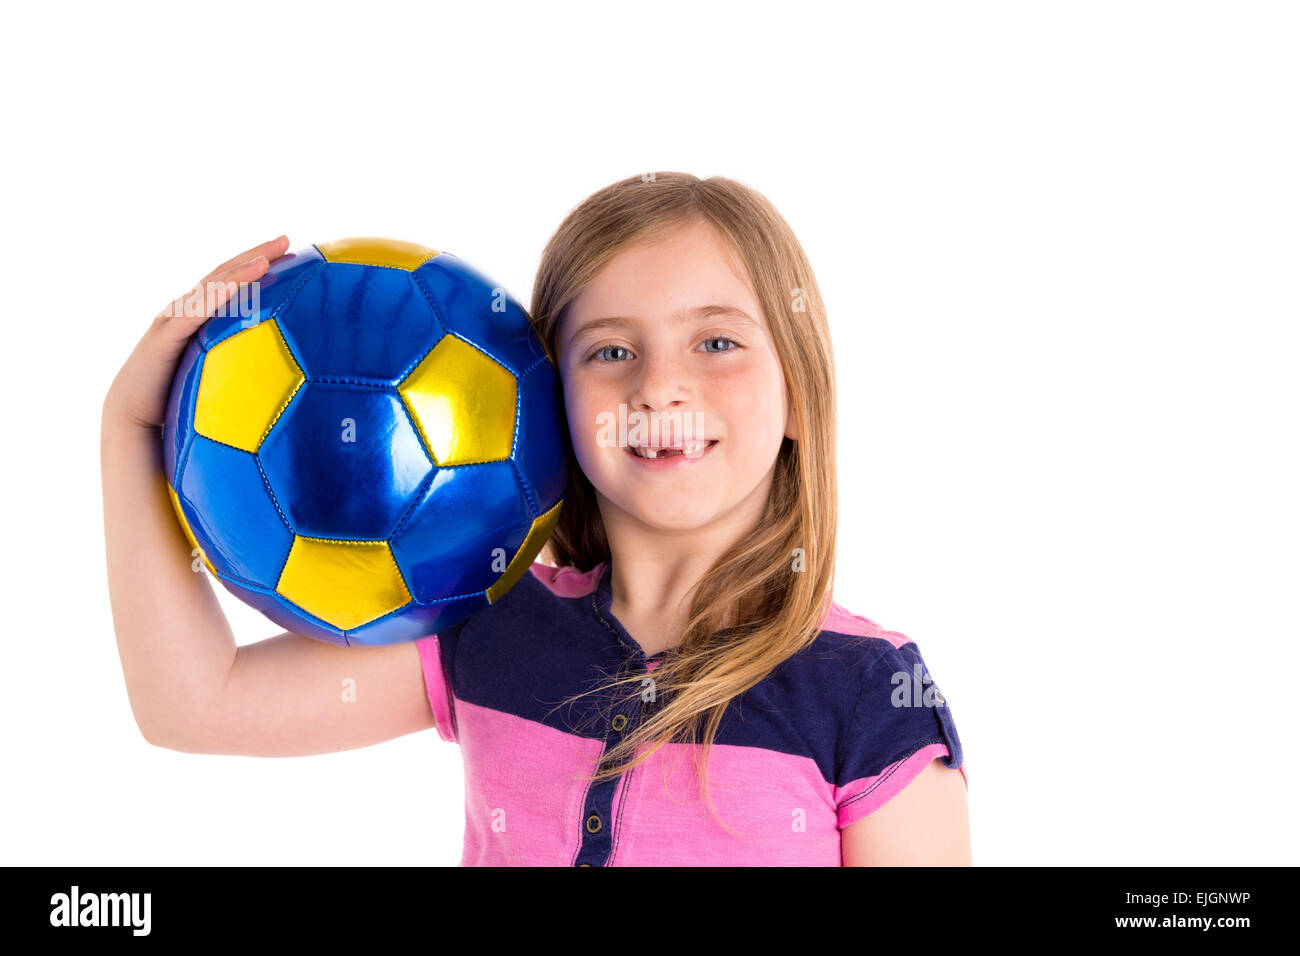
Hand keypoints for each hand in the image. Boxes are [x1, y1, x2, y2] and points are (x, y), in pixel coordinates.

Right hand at [103, 235, 289, 429]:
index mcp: (202, 315)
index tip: (291, 250)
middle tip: (286, 239)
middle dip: (255, 254)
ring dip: (238, 273)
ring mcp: (174, 320)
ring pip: (209, 289)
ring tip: (265, 259)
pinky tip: (230, 288)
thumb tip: (283, 369)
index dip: (259, 263)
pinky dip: (211, 300)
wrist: (133, 414)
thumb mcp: (216, 371)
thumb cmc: (177, 395)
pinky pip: (191, 316)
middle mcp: (187, 309)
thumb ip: (242, 361)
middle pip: (224, 274)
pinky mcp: (164, 337)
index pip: (234, 280)